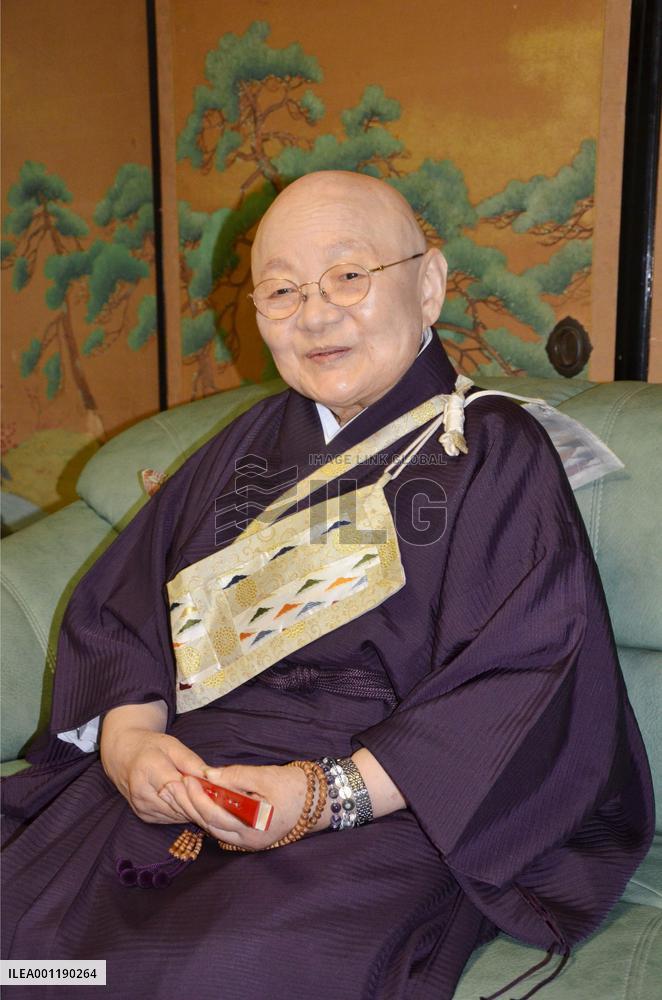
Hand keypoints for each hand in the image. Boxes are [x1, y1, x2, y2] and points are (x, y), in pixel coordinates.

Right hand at [100, 702, 207, 823]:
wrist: (123, 755)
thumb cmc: (151, 746)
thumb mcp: (173, 746)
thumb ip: (192, 762)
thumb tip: (213, 777)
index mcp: (149, 770)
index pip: (178, 789)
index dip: (199, 794)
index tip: (217, 793)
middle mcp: (142, 793)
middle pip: (180, 806)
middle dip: (202, 804)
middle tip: (221, 801)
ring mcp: (142, 807)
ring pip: (178, 815)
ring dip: (195, 810)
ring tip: (209, 800)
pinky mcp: (145, 816)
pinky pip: (173, 818)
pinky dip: (185, 812)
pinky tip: (192, 803)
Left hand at [159, 763, 324, 849]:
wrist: (320, 801)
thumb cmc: (295, 786)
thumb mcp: (265, 776)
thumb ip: (235, 776)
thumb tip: (208, 774)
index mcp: (254, 828)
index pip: (215, 814)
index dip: (197, 797)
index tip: (185, 779)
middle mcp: (249, 841)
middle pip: (211, 825)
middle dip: (192, 805)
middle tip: (176, 786)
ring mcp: (250, 843)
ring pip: (215, 828)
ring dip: (199, 810)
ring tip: (184, 792)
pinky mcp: (251, 839)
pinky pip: (225, 828)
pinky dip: (212, 814)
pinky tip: (202, 801)